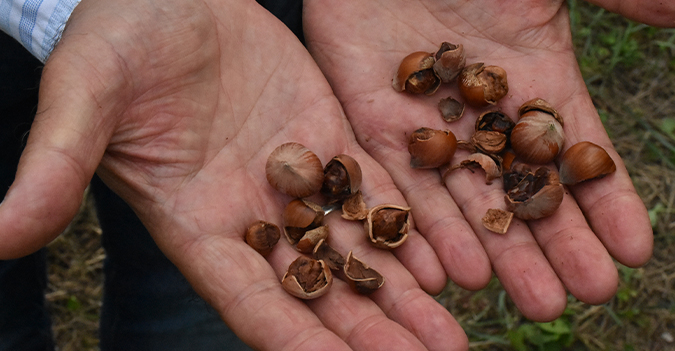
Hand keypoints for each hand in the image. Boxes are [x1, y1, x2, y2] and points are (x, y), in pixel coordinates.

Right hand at [0, 0, 466, 348]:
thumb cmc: (116, 38)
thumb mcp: (84, 97)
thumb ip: (55, 166)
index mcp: (197, 222)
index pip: (253, 301)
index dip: (301, 340)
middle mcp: (253, 214)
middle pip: (322, 291)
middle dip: (375, 332)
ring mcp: (296, 177)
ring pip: (359, 248)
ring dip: (406, 291)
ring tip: (453, 332)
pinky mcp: (329, 136)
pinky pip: (377, 188)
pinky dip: (411, 225)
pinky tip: (446, 259)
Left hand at [303, 0, 664, 320]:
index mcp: (534, 83)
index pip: (576, 153)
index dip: (607, 201)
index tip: (635, 251)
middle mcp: (485, 117)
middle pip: (524, 191)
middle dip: (556, 244)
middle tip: (586, 297)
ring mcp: (429, 127)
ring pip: (466, 203)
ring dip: (498, 253)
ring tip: (530, 301)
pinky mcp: (374, 127)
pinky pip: (401, 187)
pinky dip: (424, 231)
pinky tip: (452, 274)